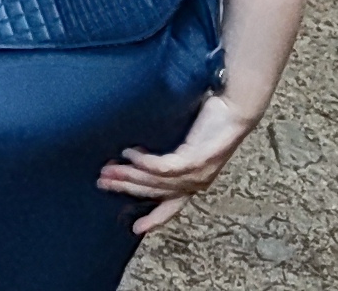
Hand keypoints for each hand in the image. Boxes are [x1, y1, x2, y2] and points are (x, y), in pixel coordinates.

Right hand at [101, 89, 261, 231]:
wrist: (234, 108)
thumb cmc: (211, 121)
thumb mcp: (187, 142)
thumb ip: (169, 154)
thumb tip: (136, 154)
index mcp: (194, 182)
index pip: (172, 206)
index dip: (154, 218)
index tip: (136, 229)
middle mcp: (196, 183)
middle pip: (155, 192)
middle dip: (126, 188)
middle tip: (103, 182)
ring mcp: (197, 173)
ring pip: (156, 181)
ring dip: (129, 175)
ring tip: (109, 167)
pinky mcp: (196, 160)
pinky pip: (163, 167)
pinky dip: (144, 163)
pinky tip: (130, 153)